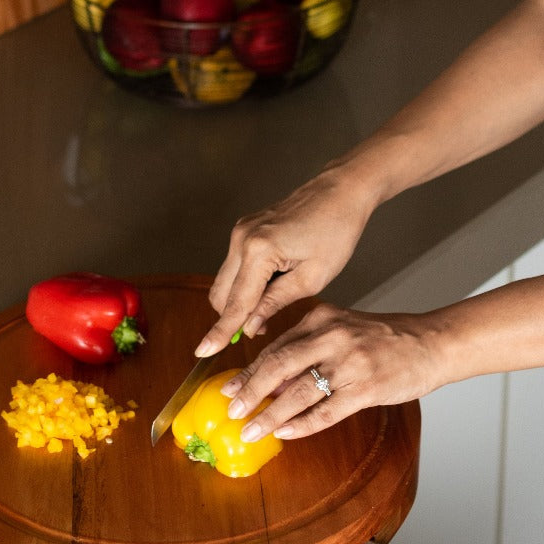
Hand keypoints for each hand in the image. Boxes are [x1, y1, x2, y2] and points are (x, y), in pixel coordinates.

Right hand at [195, 169, 373, 356]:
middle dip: (232, 317)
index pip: (236, 303)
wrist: (340, 192)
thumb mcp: (312, 278)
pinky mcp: (244, 229)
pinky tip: (271, 286)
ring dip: (240, 300)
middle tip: (260, 330)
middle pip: (220, 294)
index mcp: (259, 251)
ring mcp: (240, 231)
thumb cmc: (335, 231)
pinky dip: (246, 283)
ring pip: (224, 281)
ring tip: (272, 305)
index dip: (221, 332)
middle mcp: (241, 238)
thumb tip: (249, 327)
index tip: (203, 351)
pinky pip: (234, 266)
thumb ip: (275, 303)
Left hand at [221, 303, 439, 440]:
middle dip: (251, 391)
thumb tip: (270, 384)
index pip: (275, 347)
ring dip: (271, 414)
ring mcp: (350, 363)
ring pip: (299, 392)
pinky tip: (285, 433)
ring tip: (251, 430)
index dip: (249, 371)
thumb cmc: (382, 339)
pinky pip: (327, 411)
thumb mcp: (340, 331)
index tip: (228, 388)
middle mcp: (332, 337)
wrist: (431, 342)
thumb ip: (306, 351)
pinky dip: (302, 425)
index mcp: (320, 319)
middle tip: (232, 409)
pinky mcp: (368, 388)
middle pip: (279, 365)